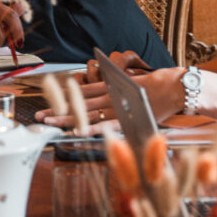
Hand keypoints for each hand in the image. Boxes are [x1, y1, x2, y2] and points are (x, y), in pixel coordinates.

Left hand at [49, 55, 182, 127]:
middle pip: (80, 102)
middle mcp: (111, 94)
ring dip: (67, 117)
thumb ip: (120, 91)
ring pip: (87, 112)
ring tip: (49, 122)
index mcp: (112, 86)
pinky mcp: (128, 116)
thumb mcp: (135, 84)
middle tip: (40, 115)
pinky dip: (92, 128)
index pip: (83, 91)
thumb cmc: (160, 85)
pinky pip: (106, 124)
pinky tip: (77, 131)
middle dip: (59, 108)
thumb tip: (106, 97)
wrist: (177, 86)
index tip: (49, 100)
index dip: (65, 96)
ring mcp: (118, 105)